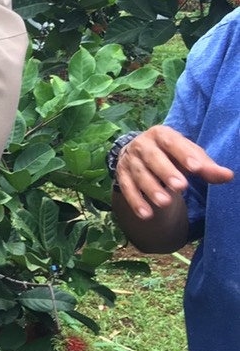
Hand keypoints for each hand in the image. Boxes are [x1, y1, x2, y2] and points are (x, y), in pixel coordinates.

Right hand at [114, 124, 232, 220]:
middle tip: (181, 186)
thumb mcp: (188, 155)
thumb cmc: (171, 154)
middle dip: (166, 172)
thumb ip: (206, 166)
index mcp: (161, 135)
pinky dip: (135, 202)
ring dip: (151, 189)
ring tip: (165, 203)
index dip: (184, 154)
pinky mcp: (121, 175)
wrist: (138, 152)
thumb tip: (228, 176)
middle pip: (152, 158)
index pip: (172, 142)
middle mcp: (142, 145)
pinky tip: (146, 215)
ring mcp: (130, 160)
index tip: (196, 168)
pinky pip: (127, 189)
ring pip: (139, 174)